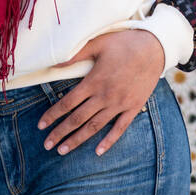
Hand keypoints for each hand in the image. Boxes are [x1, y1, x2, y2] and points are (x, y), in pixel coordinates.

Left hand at [37, 28, 164, 156]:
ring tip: (63, 150)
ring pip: (95, 126)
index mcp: (94, 81)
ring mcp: (120, 103)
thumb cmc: (124, 43)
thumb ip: (76, 54)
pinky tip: (98, 152)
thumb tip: (54, 63)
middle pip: (77, 118)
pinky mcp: (133, 107)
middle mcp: (105, 96)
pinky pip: (120, 128)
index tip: (41, 125)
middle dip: (60, 132)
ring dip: (78, 139)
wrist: (154, 48)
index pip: (67, 103)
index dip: (52, 115)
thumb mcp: (98, 43)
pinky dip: (109, 141)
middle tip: (47, 145)